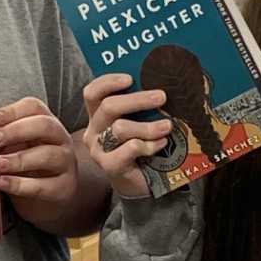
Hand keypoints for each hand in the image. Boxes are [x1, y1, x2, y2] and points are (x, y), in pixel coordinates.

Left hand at [0, 96, 79, 220]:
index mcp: (46, 124)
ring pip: (47, 155)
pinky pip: (43, 186)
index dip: (14, 110)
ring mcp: (65, 164)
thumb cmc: (29, 167)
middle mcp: (60, 139)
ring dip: (19, 159)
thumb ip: (2, 139)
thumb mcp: (15, 148)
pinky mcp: (63, 188)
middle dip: (18, 130)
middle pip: (45, 125)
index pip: (34, 107)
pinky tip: (3, 183)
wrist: (49, 197)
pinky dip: (21, 185)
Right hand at [82, 73, 171, 200]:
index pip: (92, 92)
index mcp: (97, 114)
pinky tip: (161, 144)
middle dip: (137, 100)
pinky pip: (130, 148)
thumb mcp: (137, 121)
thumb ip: (140, 106)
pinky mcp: (109, 165)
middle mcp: (94, 130)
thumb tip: (160, 85)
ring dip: (148, 126)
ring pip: (121, 128)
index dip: (108, 82)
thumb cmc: (139, 145)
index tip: (130, 79)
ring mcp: (99, 149)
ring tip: (167, 126)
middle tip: (161, 97)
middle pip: (109, 106)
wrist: (140, 181)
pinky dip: (149, 145)